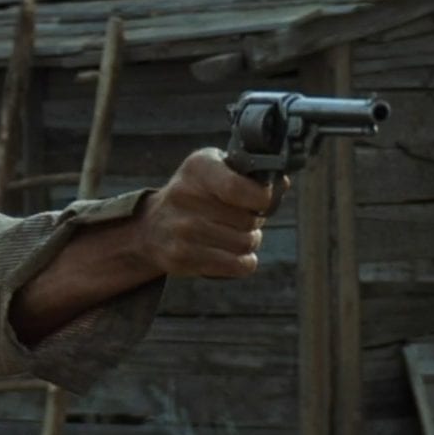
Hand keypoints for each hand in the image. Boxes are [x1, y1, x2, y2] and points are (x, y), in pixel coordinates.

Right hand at [136, 148, 285, 278]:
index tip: (263, 200)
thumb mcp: (216, 168)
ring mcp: (182, 231)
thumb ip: (250, 173)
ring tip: (233, 233)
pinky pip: (237, 266)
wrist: (152, 226)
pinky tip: (230, 252)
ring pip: (246, 244)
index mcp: (198, 168)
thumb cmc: (195, 193)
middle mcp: (185, 198)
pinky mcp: (182, 258)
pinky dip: (242, 262)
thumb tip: (282, 183)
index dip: (262, 198)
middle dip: (255, 221)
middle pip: (249, 221)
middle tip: (241, 218)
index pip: (238, 188)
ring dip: (249, 242)